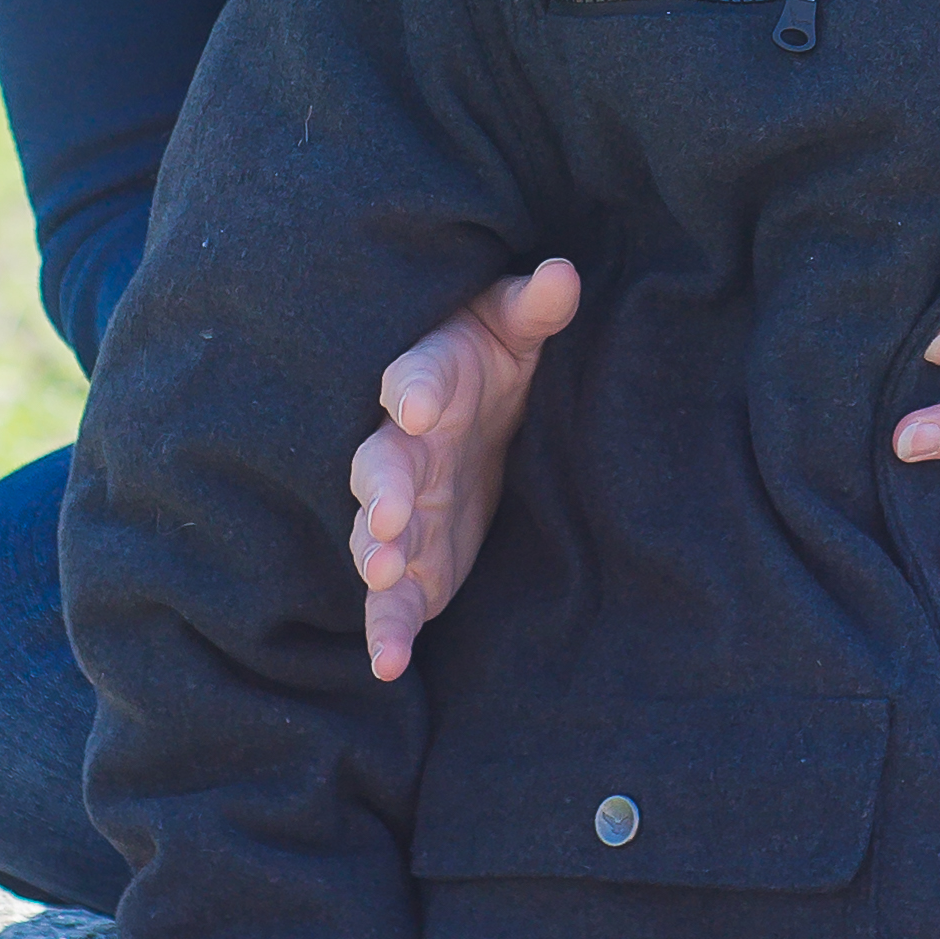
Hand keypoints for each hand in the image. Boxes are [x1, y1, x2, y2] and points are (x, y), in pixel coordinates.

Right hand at [348, 259, 582, 680]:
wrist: (477, 407)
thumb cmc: (492, 354)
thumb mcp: (515, 324)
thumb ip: (534, 306)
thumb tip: (564, 276)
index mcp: (428, 381)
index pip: (413, 377)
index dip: (411, 388)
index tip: (415, 403)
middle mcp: (404, 447)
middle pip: (381, 465)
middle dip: (381, 488)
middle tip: (385, 512)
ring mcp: (403, 506)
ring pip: (375, 534)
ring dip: (376, 555)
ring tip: (381, 574)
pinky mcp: (414, 557)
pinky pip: (394, 596)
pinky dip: (388, 628)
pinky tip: (389, 663)